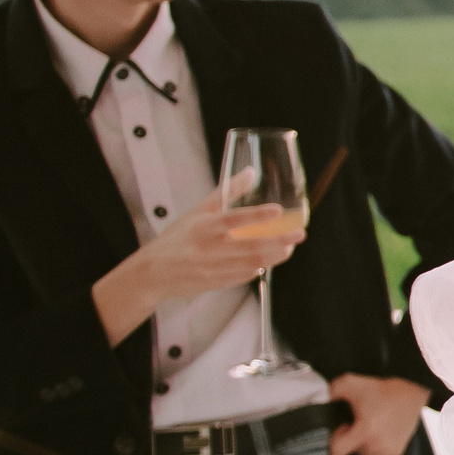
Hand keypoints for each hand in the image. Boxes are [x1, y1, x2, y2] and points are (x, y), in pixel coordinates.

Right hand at [93, 182, 304, 345]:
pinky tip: (270, 259)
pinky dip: (260, 267)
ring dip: (275, 256)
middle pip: (251, 246)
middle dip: (280, 241)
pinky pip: (245, 275)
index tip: (278, 210)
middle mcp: (209, 248)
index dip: (257, 215)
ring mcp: (214, 268)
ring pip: (253, 263)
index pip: (233, 219)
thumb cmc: (179, 237)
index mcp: (203, 227)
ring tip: (289, 247)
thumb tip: (251, 172)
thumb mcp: (199, 210)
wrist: (154, 272)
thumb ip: (226, 192)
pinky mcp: (218, 283)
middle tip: (299, 234)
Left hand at [327, 373, 430, 454]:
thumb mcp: (350, 383)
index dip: (335, 440)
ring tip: (371, 426)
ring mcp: (388, 451)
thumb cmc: (380, 389)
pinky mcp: (396, 453)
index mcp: (366, 431)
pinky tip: (381, 431)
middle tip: (358, 422)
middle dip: (350, 440)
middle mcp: (378, 445)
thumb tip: (315, 401)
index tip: (343, 427)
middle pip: (350, 454)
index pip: (337, 452)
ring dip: (362, 444)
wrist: (410, 392)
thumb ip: (329, 392)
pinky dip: (375, 446)